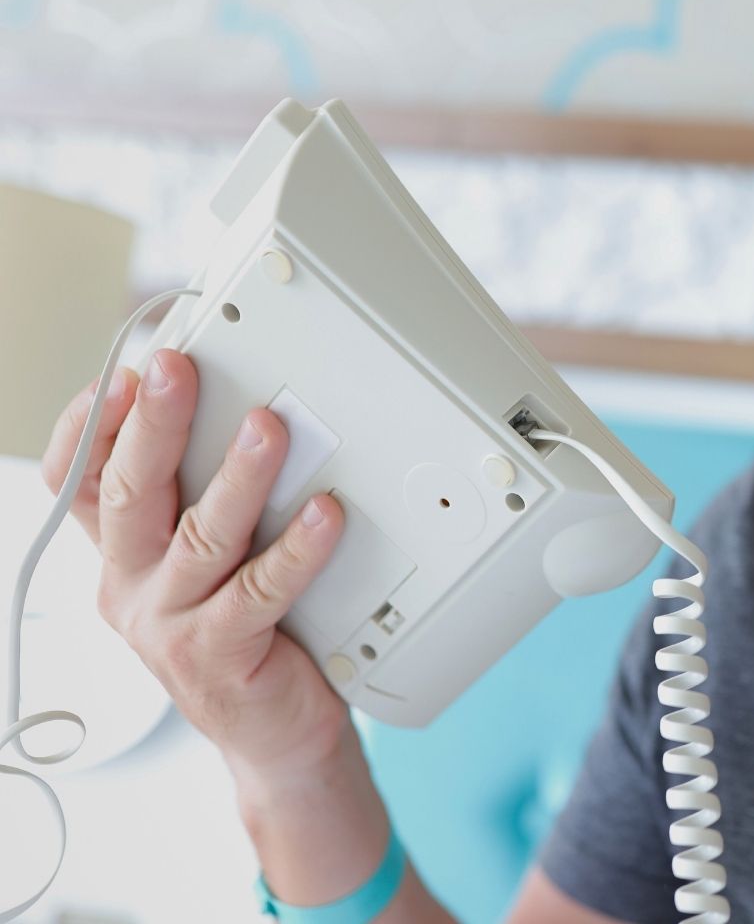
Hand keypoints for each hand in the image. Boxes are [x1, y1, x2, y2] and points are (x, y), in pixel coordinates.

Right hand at [39, 349, 350, 780]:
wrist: (276, 733)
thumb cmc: (251, 633)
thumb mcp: (210, 561)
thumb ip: (208, 497)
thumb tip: (244, 409)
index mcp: (123, 556)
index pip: (78, 482)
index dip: (90, 426)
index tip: (119, 372)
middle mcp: (135, 588)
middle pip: (130, 495)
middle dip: (150, 424)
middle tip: (173, 368)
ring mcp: (172, 626)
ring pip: (199, 538)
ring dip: (236, 477)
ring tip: (267, 428)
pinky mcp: (221, 656)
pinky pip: (260, 593)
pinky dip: (296, 550)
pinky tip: (326, 516)